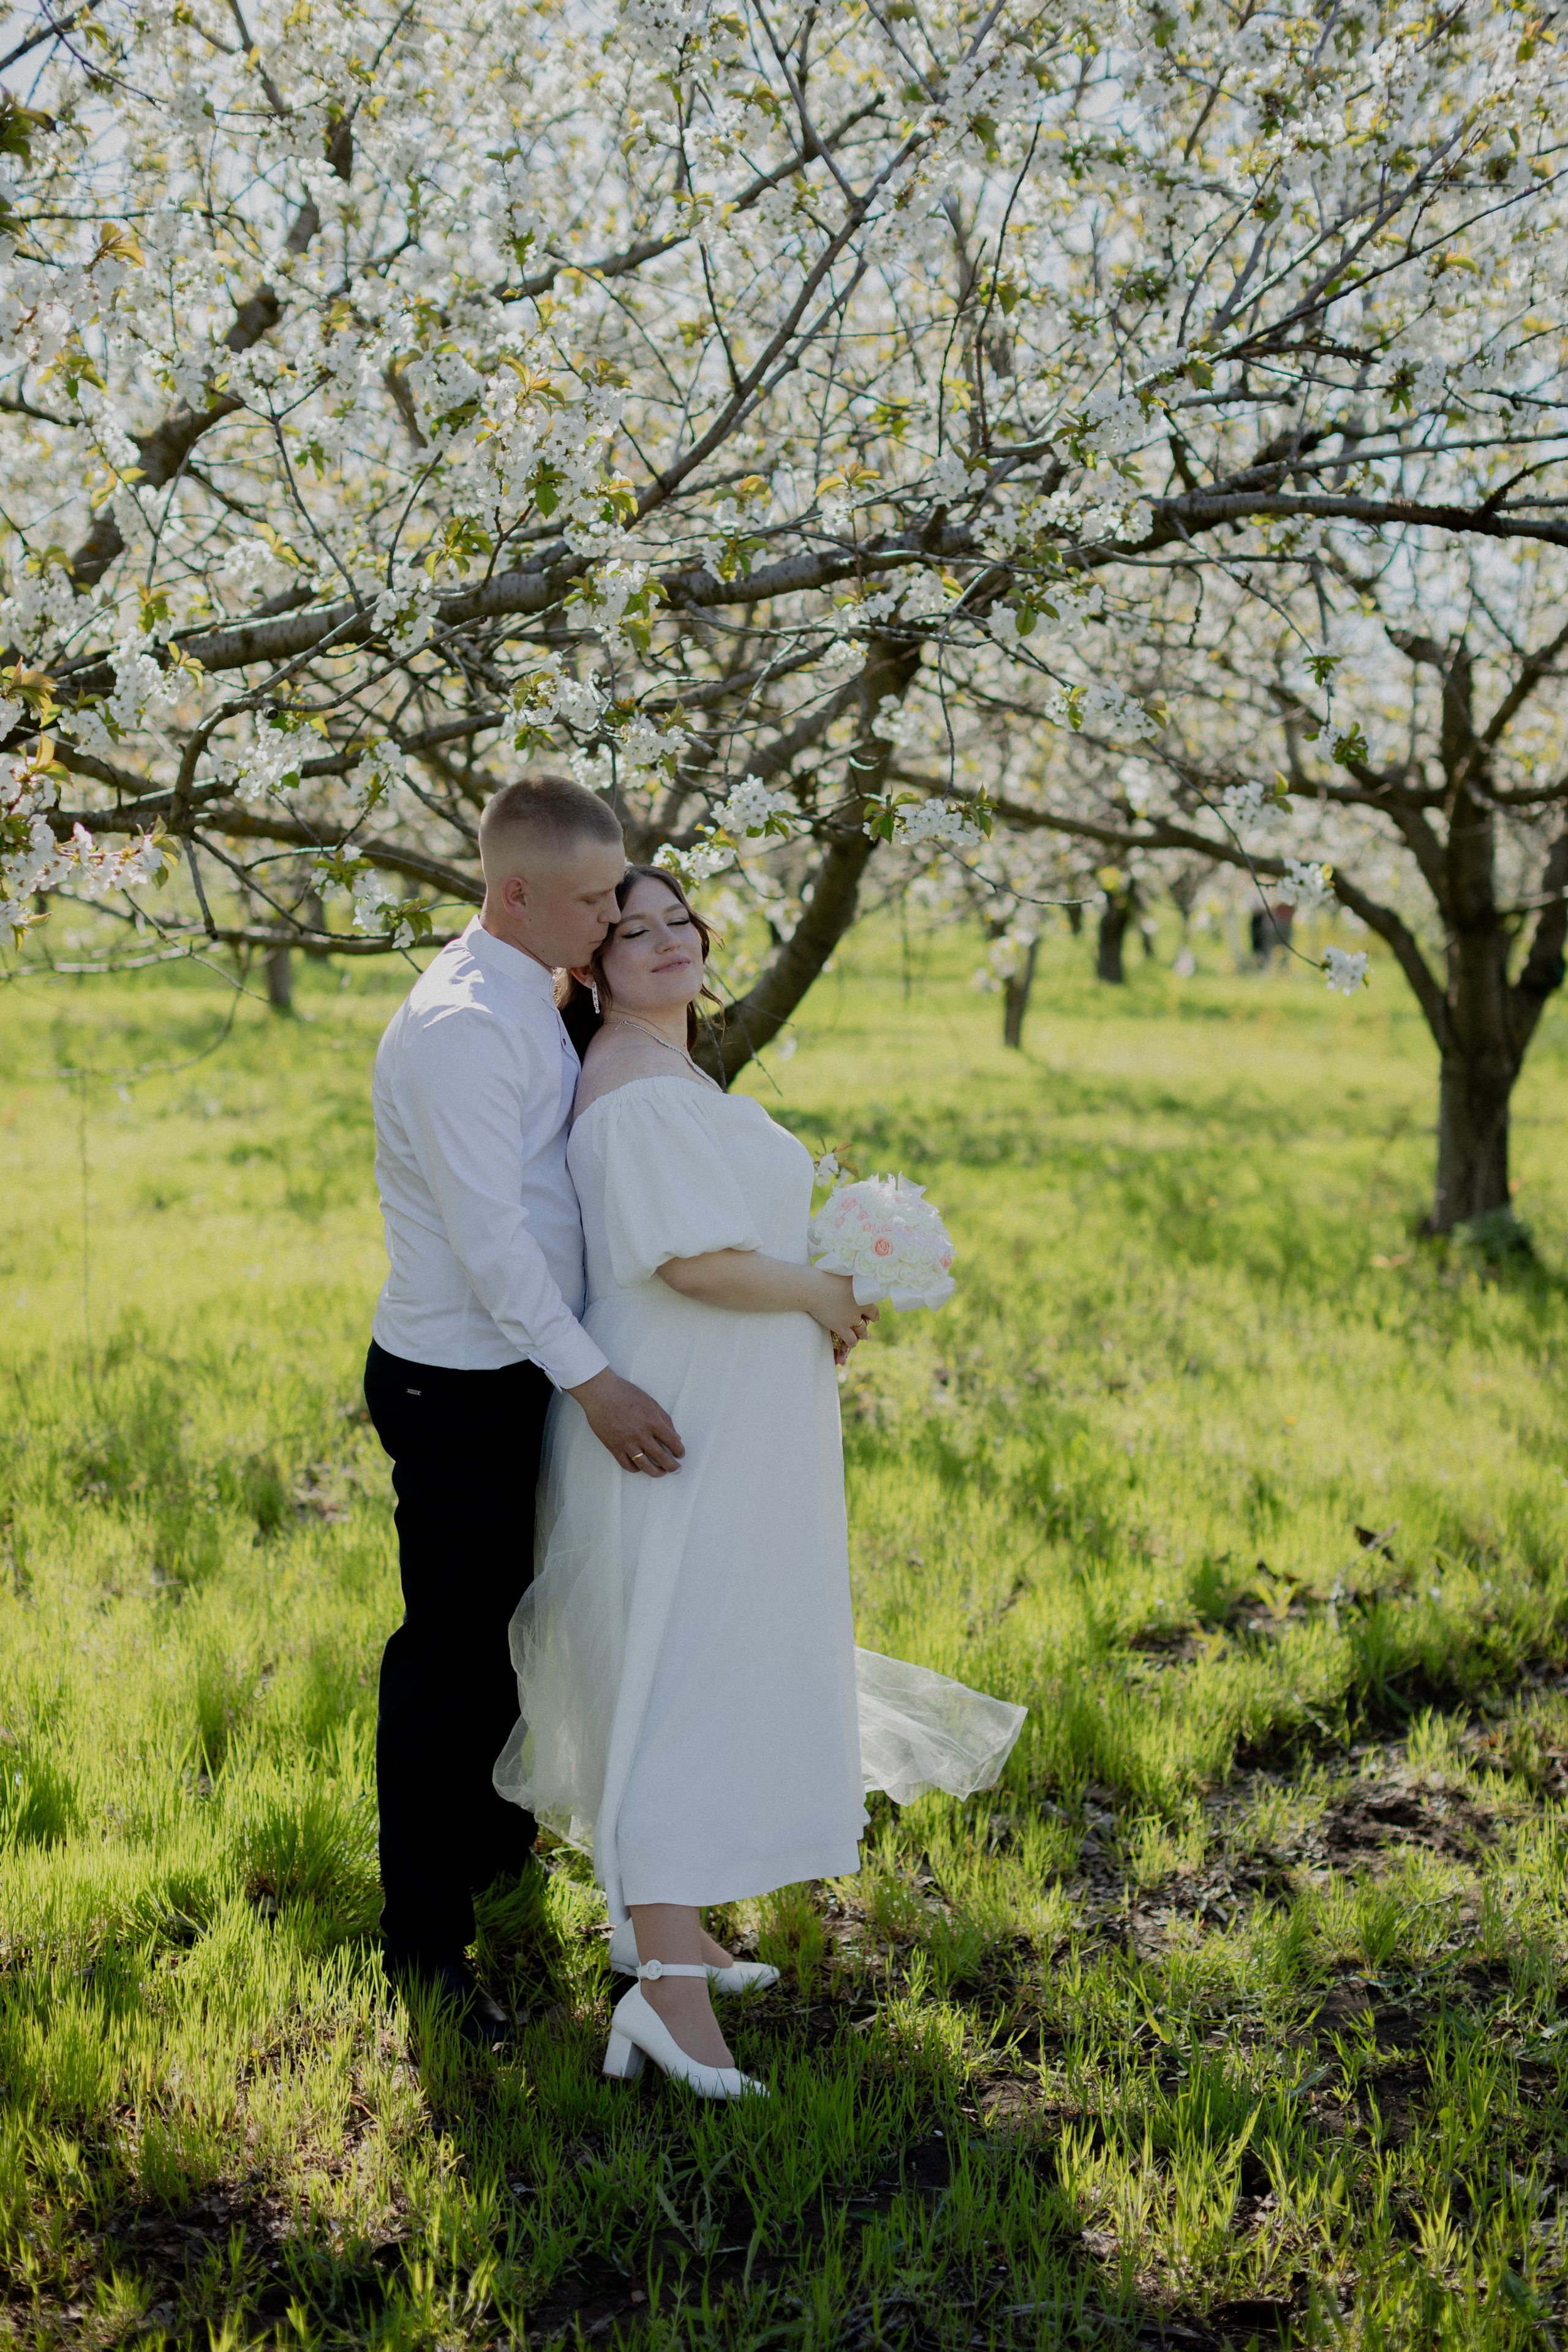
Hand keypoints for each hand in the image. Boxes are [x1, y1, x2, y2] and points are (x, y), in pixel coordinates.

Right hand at [567, 1367, 684, 1474]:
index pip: (672, 1442)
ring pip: (645, 1466)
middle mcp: (641, 1434)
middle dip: (671, 1466)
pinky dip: (635, 1469)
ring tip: (660, 1473)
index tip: (680, 1455)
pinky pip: (627, 1464)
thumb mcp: (651, 1403)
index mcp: (653, 1421)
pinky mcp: (613, 1447)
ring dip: (656, 1472)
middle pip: (661, 1457)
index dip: (679, 1451)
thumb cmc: (626, 1393)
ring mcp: (626, 1442)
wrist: (600, 1392)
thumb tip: (676, 1437)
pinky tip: (640, 1467)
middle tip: (675, 1469)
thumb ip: (665, 1420)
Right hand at [809, 1271, 878, 1357]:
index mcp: (863, 1293)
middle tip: (867, 1324)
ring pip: (862, 1331)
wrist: (813, 1287)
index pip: (874, 1304)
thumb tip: (854, 1266)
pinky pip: (851, 1339)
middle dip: (868, 1322)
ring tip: (863, 1336)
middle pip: (871, 1317)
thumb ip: (851, 1275)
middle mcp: (861, 1306)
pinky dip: (852, 1343)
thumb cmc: (825, 1276)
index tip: (873, 1315)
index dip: (873, 1311)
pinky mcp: (841, 1327)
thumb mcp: (843, 1271)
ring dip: (863, 1334)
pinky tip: (851, 1344)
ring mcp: (851, 1318)